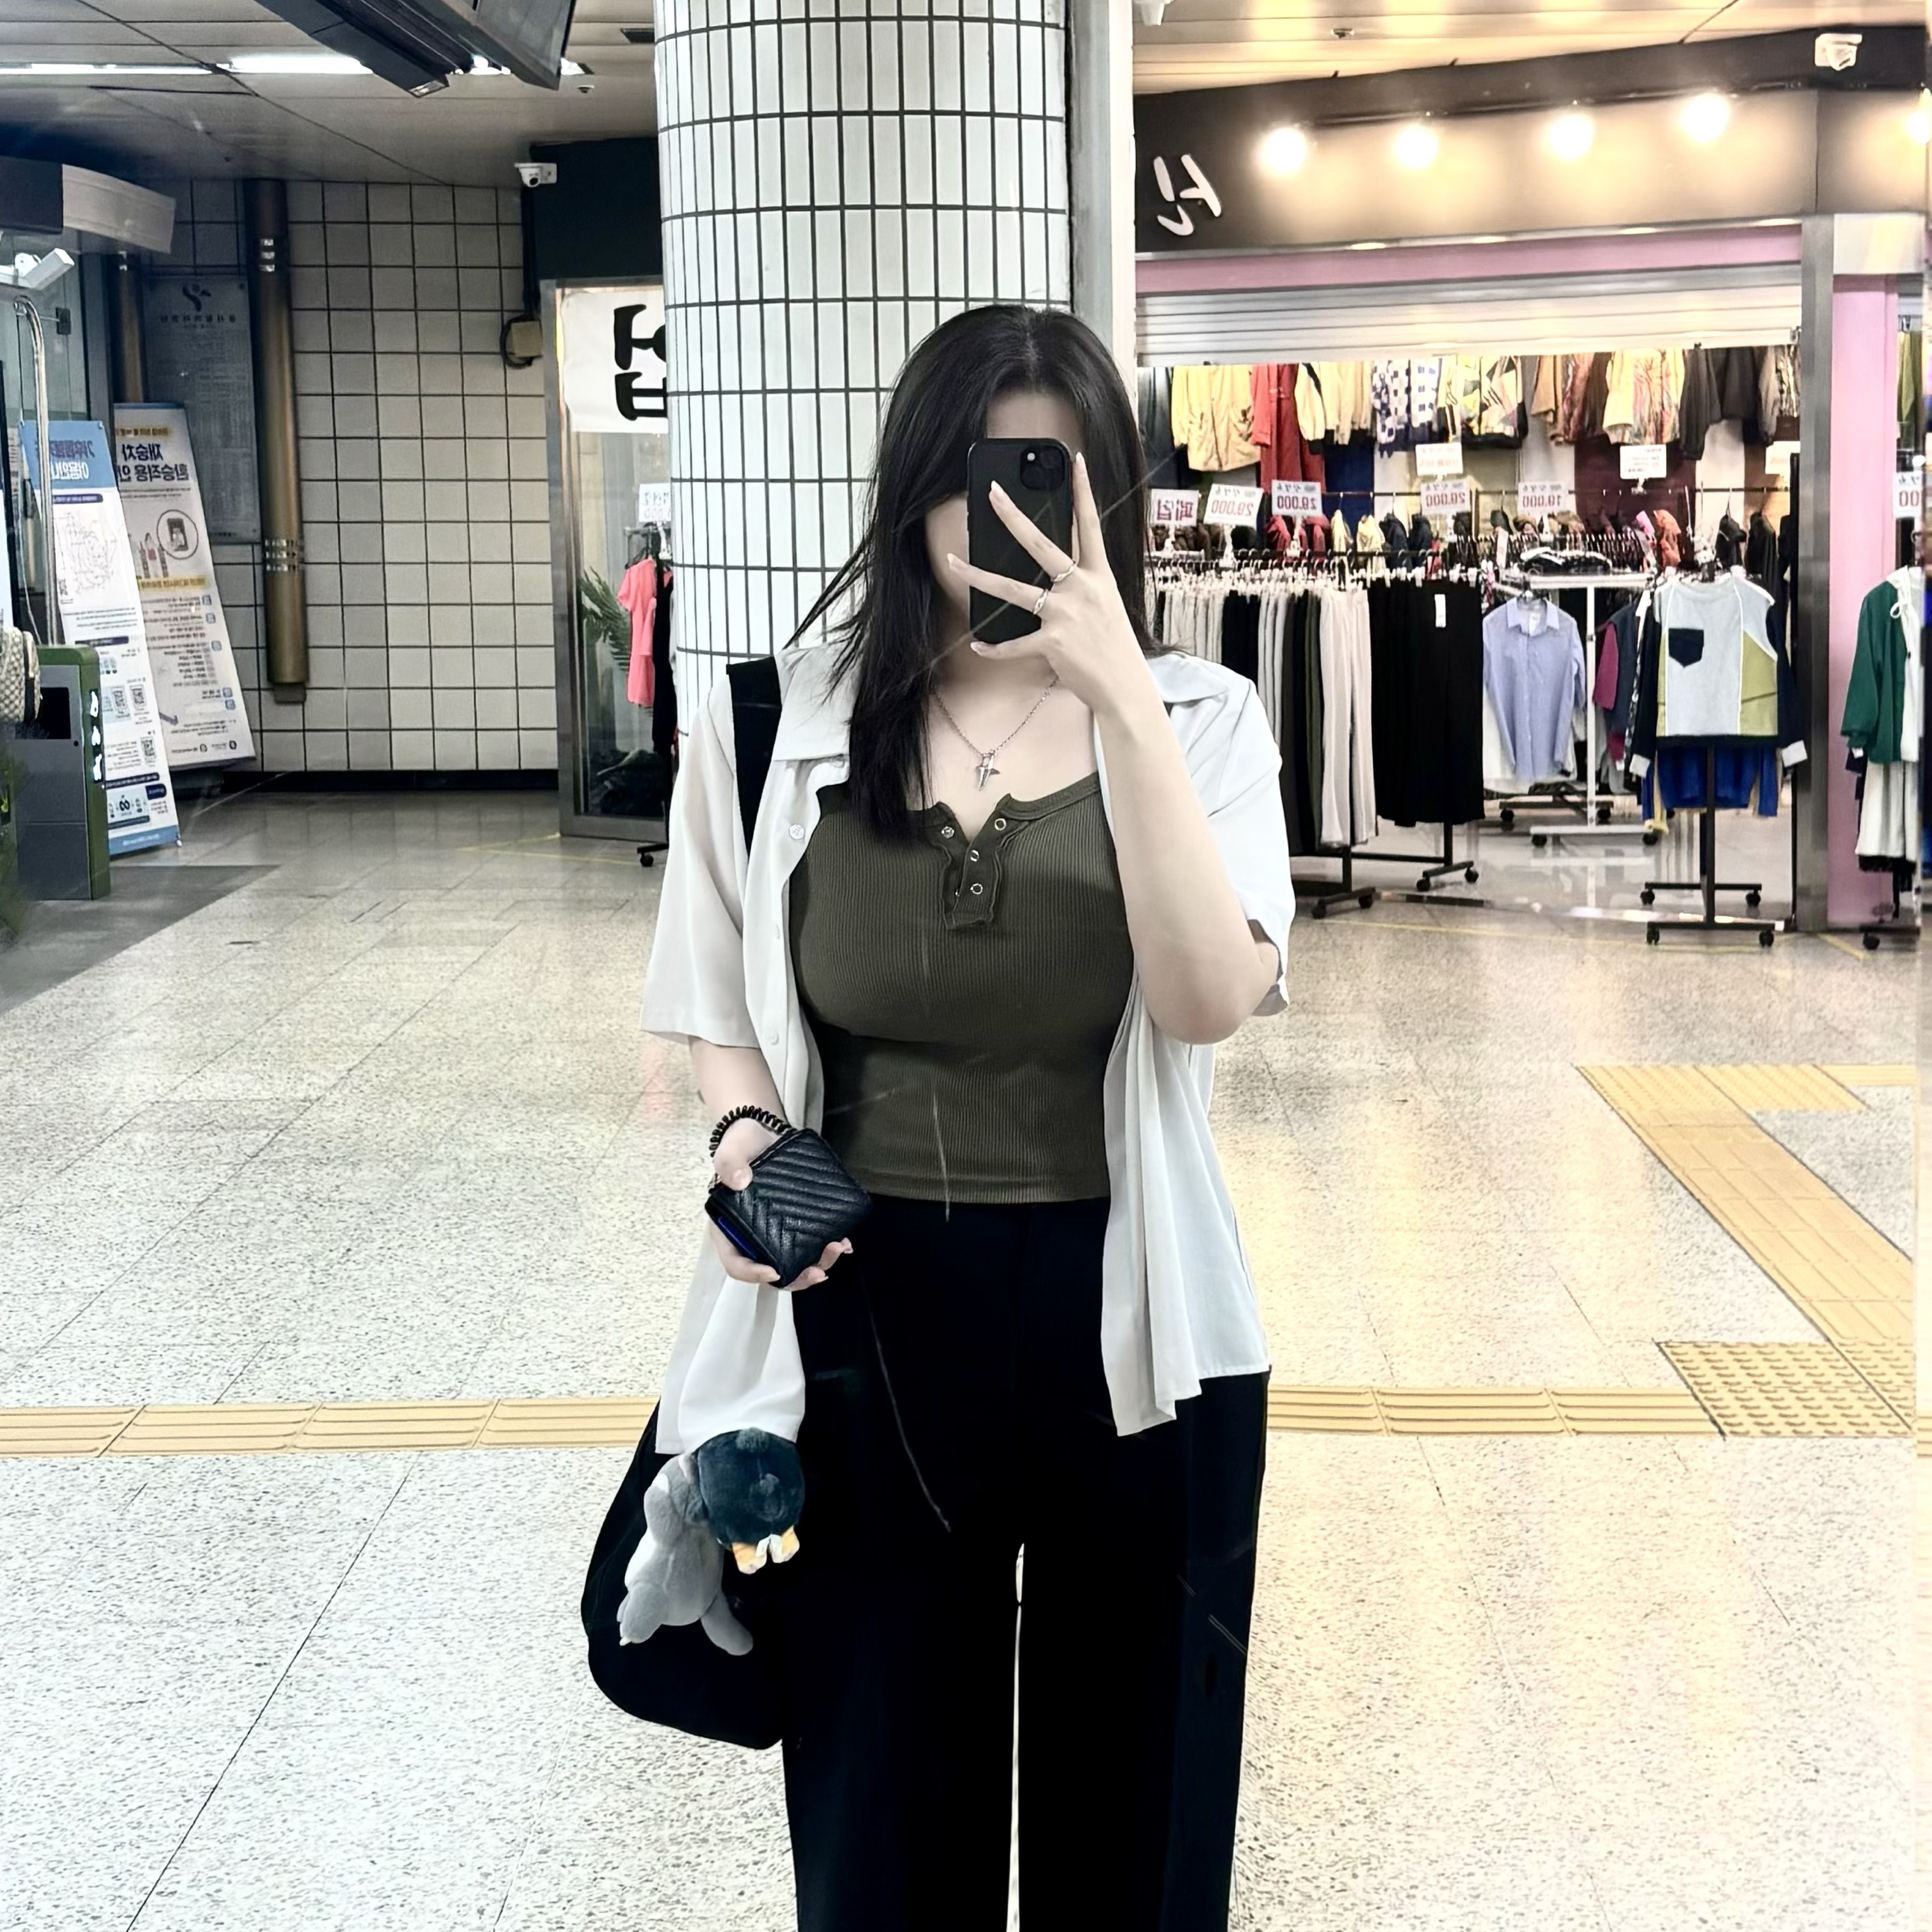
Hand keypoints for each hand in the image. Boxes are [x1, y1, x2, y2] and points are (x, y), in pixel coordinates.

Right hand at [708, 1116, 853, 1290]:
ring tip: (839, 1248)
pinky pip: (810, 1244)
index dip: (752, 1273)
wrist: (764, 1132)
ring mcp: (776, 1233)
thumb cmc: (741, 1144)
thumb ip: (730, 1163)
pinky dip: (826, 1249)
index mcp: (730, 1228)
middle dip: (797, 1277)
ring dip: (818, 1263)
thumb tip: (739, 1180)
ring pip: (795, 1262)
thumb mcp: (731, 1150)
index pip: (736, 1263)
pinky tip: (845, 1242)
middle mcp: (752, 1237)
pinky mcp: (796, 1224)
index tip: (774, 1270)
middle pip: (772, 1271)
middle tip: (819, 1272)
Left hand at [944, 451, 1155, 722]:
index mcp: (1099, 576)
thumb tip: (1056, 574)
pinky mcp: (1052, 643)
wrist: (1125, 687)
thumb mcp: (1106, 606)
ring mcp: (1065, 614)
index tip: (1075, 462)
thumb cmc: (1114, 648)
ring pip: (1013, 590)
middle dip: (1013, 517)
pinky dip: (994, 648)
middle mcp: (1081, 589)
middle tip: (992, 494)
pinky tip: (978, 645)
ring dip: (978, 576)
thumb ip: (1083, 585)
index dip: (1083, 492)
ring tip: (953, 562)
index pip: (1090, 526)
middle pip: (1040, 545)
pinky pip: (1013, 644)